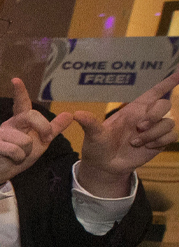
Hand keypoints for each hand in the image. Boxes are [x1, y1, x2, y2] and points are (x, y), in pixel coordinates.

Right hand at [0, 78, 80, 186]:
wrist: (1, 170)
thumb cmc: (20, 153)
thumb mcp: (41, 141)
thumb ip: (54, 128)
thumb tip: (69, 114)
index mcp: (21, 120)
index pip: (21, 103)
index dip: (20, 91)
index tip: (16, 80)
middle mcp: (10, 123)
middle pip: (31, 116)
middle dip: (43, 128)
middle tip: (45, 139)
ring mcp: (0, 133)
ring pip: (25, 140)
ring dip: (26, 152)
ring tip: (18, 154)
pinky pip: (15, 150)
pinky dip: (18, 158)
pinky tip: (11, 158)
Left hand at [69, 69, 178, 195]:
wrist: (104, 165)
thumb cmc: (97, 146)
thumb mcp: (92, 135)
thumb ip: (90, 123)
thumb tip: (77, 114)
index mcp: (132, 109)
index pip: (154, 92)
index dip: (167, 82)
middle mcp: (146, 116)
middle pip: (165, 104)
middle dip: (154, 114)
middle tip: (138, 127)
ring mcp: (154, 129)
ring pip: (169, 122)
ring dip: (153, 133)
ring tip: (134, 142)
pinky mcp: (159, 142)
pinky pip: (172, 136)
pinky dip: (160, 141)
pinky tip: (146, 147)